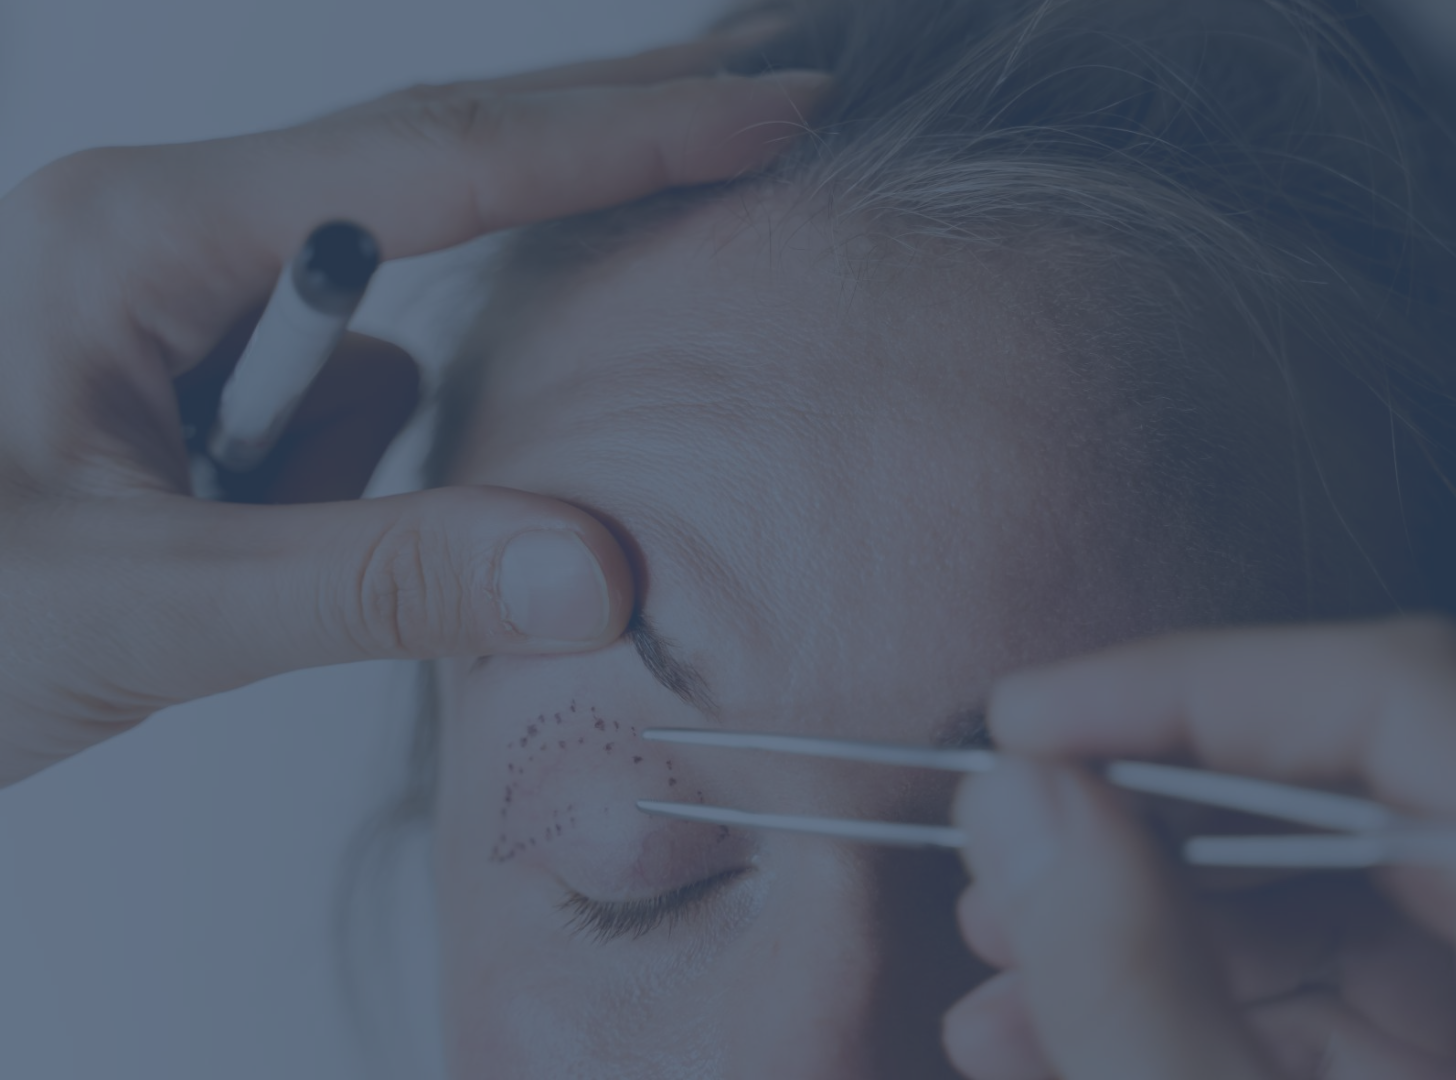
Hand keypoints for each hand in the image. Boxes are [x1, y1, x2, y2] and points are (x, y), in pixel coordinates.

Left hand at [0, 25, 826, 785]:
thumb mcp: (138, 609)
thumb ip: (373, 582)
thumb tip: (599, 571)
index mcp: (145, 234)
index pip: (438, 158)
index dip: (624, 128)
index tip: (771, 100)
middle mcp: (167, 233)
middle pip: (437, 155)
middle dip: (603, 136)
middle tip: (771, 86)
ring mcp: (176, 300)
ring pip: (383, 331)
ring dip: (366, 447)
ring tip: (223, 549)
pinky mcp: (189, 376)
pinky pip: (336, 408)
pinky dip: (338, 479)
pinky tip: (228, 558)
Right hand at [945, 616, 1455, 1079]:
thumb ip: (1139, 991)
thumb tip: (1026, 810)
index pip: (1411, 700)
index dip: (1194, 688)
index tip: (1037, 721)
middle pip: (1386, 801)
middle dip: (1159, 826)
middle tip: (1005, 847)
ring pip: (1379, 917)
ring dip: (1178, 936)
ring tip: (1012, 980)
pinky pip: (1404, 1016)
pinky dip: (1247, 1020)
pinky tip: (1094, 1038)